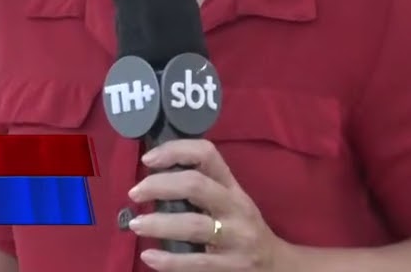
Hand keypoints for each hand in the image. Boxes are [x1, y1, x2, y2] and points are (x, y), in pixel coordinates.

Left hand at [126, 139, 291, 270]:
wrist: (276, 265)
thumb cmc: (242, 227)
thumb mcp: (230, 201)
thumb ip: (202, 188)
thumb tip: (154, 178)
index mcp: (232, 186)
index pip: (207, 154)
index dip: (175, 151)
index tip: (149, 159)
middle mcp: (235, 207)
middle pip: (196, 186)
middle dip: (160, 186)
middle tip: (135, 193)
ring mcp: (235, 238)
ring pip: (194, 225)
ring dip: (159, 224)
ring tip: (135, 224)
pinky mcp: (230, 266)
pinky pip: (195, 262)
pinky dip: (168, 260)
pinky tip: (149, 256)